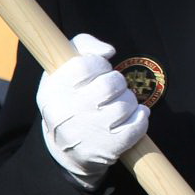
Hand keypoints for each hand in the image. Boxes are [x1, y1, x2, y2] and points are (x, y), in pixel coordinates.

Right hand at [37, 34, 147, 188]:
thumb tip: (108, 51)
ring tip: (119, 103)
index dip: (100, 64)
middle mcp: (67, 113)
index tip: (100, 70)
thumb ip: (84, 45)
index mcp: (54, 90)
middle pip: (110, 85)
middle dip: (118, 82)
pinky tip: (134, 115)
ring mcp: (87, 133)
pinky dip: (141, 118)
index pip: (85, 66)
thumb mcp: (63, 68)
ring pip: (125, 105)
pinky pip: (136, 127)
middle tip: (113, 88)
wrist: (64, 147)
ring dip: (129, 101)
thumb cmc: (69, 97)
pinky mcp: (106, 149)